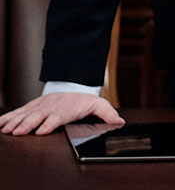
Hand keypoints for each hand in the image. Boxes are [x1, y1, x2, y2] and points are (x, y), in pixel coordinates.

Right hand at [0, 92, 124, 135]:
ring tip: (6, 129)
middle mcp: (51, 107)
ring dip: (16, 121)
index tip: (42, 130)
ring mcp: (40, 106)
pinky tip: (1, 124)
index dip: (49, 123)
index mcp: (66, 108)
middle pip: (38, 116)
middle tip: (19, 132)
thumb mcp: (98, 105)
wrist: (72, 86)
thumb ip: (108, 113)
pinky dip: (9, 118)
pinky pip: (19, 112)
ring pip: (26, 113)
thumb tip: (120, 121)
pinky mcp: (32, 107)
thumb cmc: (83, 101)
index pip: (57, 116)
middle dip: (28, 124)